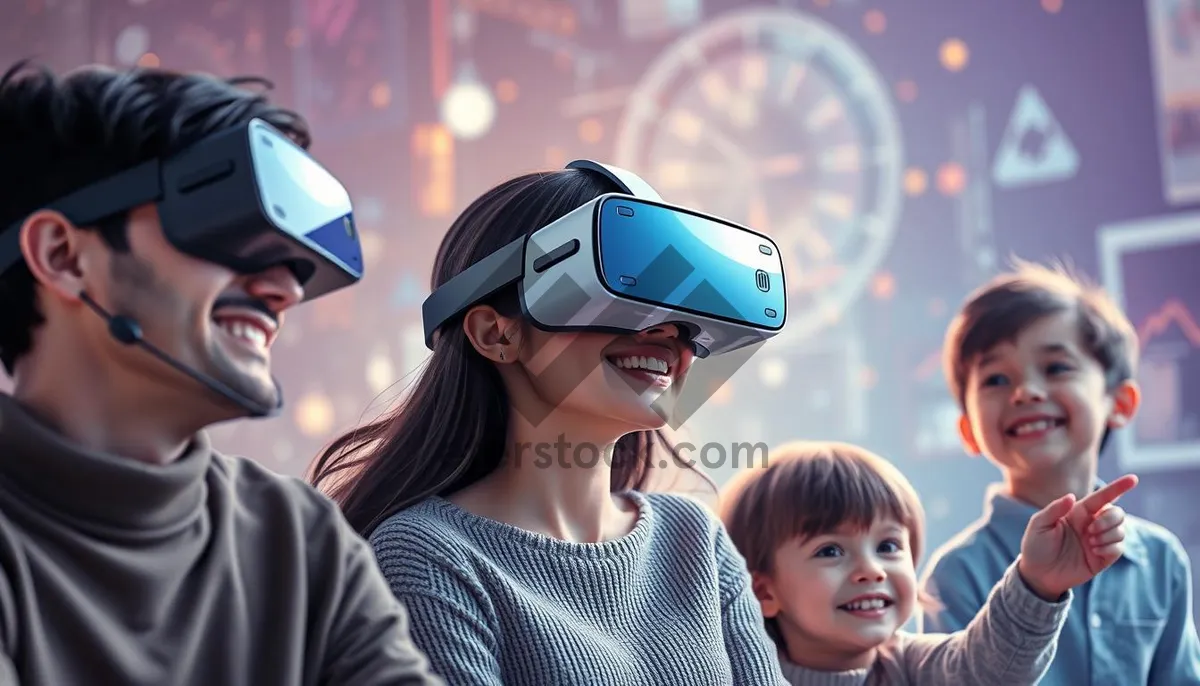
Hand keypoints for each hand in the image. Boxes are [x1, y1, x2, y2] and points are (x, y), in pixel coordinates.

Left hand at [1017, 474, 1138, 601]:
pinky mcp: (1103, 557)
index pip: (1102, 497)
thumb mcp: (1039, 524)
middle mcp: (1091, 524)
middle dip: (1110, 519)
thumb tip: (1072, 496)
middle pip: (1117, 513)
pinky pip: (1119, 548)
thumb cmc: (1036, 546)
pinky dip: (1110, 548)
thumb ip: (1054, 509)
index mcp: (1077, 512)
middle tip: (1091, 530)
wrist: (1038, 574)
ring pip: (1121, 530)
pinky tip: (1094, 552)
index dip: (1118, 487)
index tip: (1134, 478)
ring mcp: (1099, 540)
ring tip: (1090, 543)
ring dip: (1108, 535)